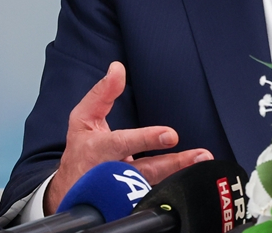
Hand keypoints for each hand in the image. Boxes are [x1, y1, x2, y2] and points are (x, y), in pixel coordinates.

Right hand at [45, 62, 212, 213]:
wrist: (69, 189)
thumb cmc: (81, 149)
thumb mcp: (83, 118)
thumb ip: (102, 93)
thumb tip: (117, 68)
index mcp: (99, 149)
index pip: (123, 143)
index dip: (147, 139)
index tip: (171, 135)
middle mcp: (111, 173)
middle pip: (145, 170)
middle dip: (172, 163)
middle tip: (199, 155)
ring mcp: (121, 191)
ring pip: (152, 185)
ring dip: (179, 175)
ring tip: (202, 163)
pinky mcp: (129, 202)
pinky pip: (152, 195)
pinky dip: (172, 189)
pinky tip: (192, 181)